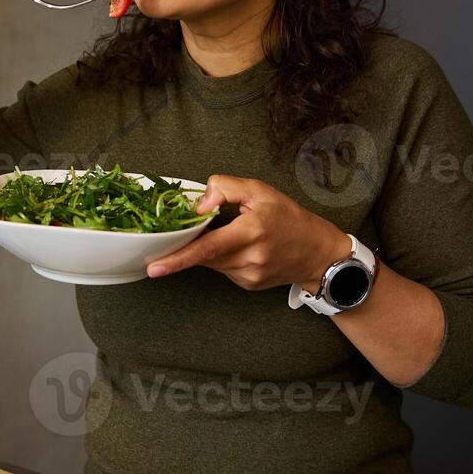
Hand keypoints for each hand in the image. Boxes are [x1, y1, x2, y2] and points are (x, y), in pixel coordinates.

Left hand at [145, 175, 352, 291]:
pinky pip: (223, 270)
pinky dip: (224, 257)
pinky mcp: (248, 284)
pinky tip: (243, 248)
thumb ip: (225, 189)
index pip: (209, 246)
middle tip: (200, 230)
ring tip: (236, 234)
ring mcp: (249, 275)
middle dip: (193, 243)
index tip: (156, 267)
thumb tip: (199, 204)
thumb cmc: (290, 218)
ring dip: (212, 248)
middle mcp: (250, 257)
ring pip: (212, 262)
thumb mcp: (260, 190)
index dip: (180, 257)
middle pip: (206, 253)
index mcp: (253, 231)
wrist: (317, 252)